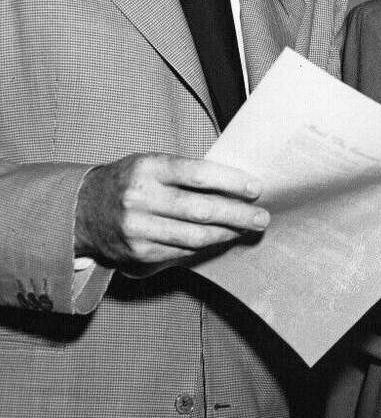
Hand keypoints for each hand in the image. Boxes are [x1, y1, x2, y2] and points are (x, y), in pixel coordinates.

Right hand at [74, 153, 268, 270]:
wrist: (82, 209)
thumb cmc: (130, 181)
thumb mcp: (152, 165)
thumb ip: (187, 173)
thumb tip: (236, 185)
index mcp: (148, 168)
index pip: (199, 174)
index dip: (232, 182)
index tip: (255, 188)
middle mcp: (141, 198)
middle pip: (201, 209)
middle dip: (238, 215)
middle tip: (261, 217)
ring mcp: (138, 228)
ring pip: (195, 235)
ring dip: (227, 233)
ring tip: (246, 229)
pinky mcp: (138, 252)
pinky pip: (182, 250)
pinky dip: (205, 245)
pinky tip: (220, 238)